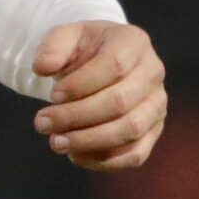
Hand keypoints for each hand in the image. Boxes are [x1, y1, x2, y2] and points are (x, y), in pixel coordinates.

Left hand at [30, 21, 167, 170]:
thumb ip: (52, 47)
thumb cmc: (83, 51)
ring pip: (130, 130)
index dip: (81, 84)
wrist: (98, 66)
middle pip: (120, 101)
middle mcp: (153, 73)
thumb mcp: (65, 37)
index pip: (115, 64)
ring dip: (88, 141)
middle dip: (76, 116)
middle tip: (42, 123)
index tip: (52, 95)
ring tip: (56, 141)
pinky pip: (135, 154)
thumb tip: (41, 68)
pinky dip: (103, 160)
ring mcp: (157, 104)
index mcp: (134, 42)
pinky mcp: (152, 132)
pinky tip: (75, 154)